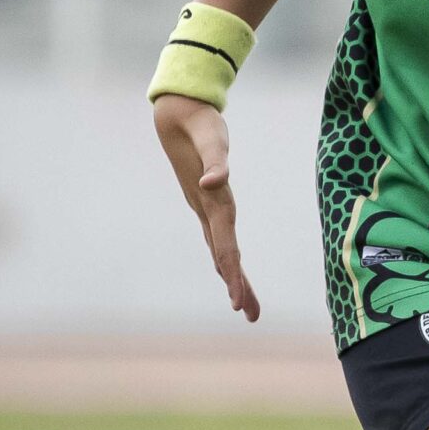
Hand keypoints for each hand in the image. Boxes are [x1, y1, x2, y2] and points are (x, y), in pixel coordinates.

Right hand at [153, 94, 259, 320]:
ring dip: (233, 276)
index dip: (233, 274)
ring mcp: (205, 207)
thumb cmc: (200, 124)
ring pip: (220, 249)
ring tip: (244, 304)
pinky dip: (227, 255)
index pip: (225, 246)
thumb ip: (216, 160)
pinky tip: (230, 268)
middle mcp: (209, 209)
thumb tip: (214, 182)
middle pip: (224, 255)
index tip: (239, 303)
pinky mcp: (206, 201)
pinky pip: (219, 235)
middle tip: (251, 315)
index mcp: (214, 202)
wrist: (177, 114)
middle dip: (237, 286)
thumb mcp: (212, 138)